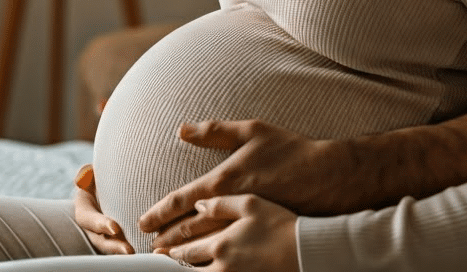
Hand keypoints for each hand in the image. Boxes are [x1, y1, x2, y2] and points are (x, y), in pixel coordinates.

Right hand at [71, 164, 132, 253]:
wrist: (115, 187)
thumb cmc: (101, 178)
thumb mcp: (91, 173)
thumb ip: (85, 173)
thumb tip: (80, 180)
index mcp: (84, 210)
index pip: (88, 220)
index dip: (100, 224)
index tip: (115, 228)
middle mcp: (93, 228)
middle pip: (101, 241)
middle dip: (114, 247)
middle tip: (129, 250)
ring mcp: (106, 236)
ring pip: (113, 248)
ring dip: (124, 252)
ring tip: (140, 254)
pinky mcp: (121, 239)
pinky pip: (126, 246)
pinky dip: (137, 249)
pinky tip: (150, 251)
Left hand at [139, 119, 346, 245]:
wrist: (328, 179)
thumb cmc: (292, 152)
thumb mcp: (252, 131)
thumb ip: (215, 131)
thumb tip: (182, 130)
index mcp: (225, 182)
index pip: (182, 201)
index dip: (159, 213)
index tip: (143, 222)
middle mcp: (231, 212)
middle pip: (189, 233)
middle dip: (169, 241)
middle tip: (152, 246)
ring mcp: (247, 231)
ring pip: (206, 251)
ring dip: (185, 257)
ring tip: (170, 258)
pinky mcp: (260, 242)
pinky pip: (229, 258)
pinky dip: (211, 263)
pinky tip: (203, 266)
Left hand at [155, 195, 298, 271]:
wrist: (308, 250)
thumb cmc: (283, 223)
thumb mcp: (253, 202)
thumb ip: (222, 202)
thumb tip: (198, 204)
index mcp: (222, 243)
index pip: (186, 248)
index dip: (169, 247)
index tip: (157, 245)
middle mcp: (224, 265)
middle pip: (189, 268)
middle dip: (172, 263)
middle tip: (159, 258)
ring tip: (175, 267)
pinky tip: (200, 271)